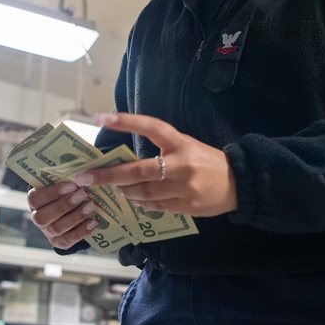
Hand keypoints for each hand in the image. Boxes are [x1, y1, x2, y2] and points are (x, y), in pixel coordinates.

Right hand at [27, 182, 98, 249]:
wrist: (73, 208)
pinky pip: (68, 240)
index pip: (35, 199)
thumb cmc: (67, 190)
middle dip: (65, 205)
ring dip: (76, 217)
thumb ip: (67, 178)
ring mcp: (47, 231)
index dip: (52, 193)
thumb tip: (82, 172)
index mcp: (34, 200)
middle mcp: (38, 217)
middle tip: (84, 194)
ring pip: (56, 228)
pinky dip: (82, 231)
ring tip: (92, 206)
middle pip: (43, 217)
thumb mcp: (64, 182)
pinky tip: (94, 222)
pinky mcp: (58, 242)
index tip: (72, 184)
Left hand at [69, 112, 237, 216]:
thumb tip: (127, 158)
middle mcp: (181, 164)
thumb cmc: (207, 161)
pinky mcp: (186, 206)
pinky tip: (134, 199)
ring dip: (124, 191)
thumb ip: (162, 149)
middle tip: (85, 177)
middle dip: (108, 175)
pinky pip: (154, 207)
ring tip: (114, 189)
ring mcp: (183, 187)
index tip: (102, 117)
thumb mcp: (186, 146)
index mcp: (181, 143)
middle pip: (138, 170)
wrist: (238, 183)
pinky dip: (140, 203)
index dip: (126, 121)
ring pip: (142, 192)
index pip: (151, 127)